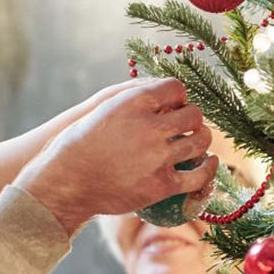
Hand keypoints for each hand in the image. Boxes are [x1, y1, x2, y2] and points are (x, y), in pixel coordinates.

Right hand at [17, 78, 215, 234]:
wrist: (65, 183)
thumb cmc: (77, 145)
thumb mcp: (101, 110)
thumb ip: (132, 100)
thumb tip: (162, 94)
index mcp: (132, 102)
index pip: (175, 88)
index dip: (178, 97)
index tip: (174, 106)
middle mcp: (148, 126)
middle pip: (193, 113)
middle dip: (193, 118)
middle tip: (188, 126)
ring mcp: (157, 156)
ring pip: (200, 141)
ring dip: (203, 139)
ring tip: (197, 142)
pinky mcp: (161, 185)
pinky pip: (198, 176)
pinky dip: (208, 170)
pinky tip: (209, 163)